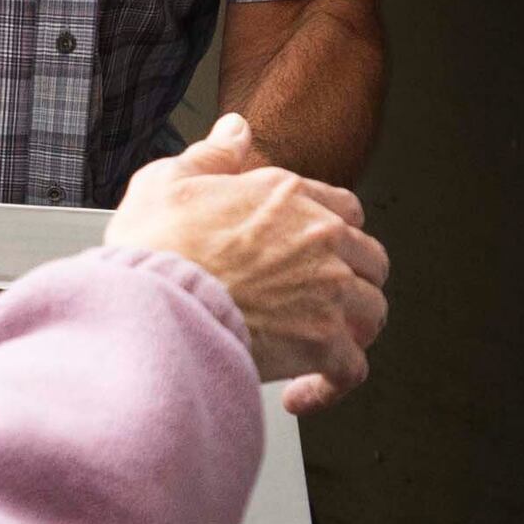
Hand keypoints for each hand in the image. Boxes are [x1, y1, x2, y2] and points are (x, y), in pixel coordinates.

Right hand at [105, 113, 390, 412]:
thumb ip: (211, 154)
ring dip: (351, 331)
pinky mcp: (323, 343)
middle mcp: (319, 239)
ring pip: (373, 312)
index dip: (333, 233)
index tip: (316, 254)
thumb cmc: (153, 249)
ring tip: (321, 347)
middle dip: (354, 281)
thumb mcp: (169, 180)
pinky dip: (331, 386)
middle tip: (325, 302)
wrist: (150, 305)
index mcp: (286, 195)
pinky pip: (350, 370)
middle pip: (370, 260)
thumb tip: (235, 130)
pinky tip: (299, 393)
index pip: (343, 209)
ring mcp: (328, 291)